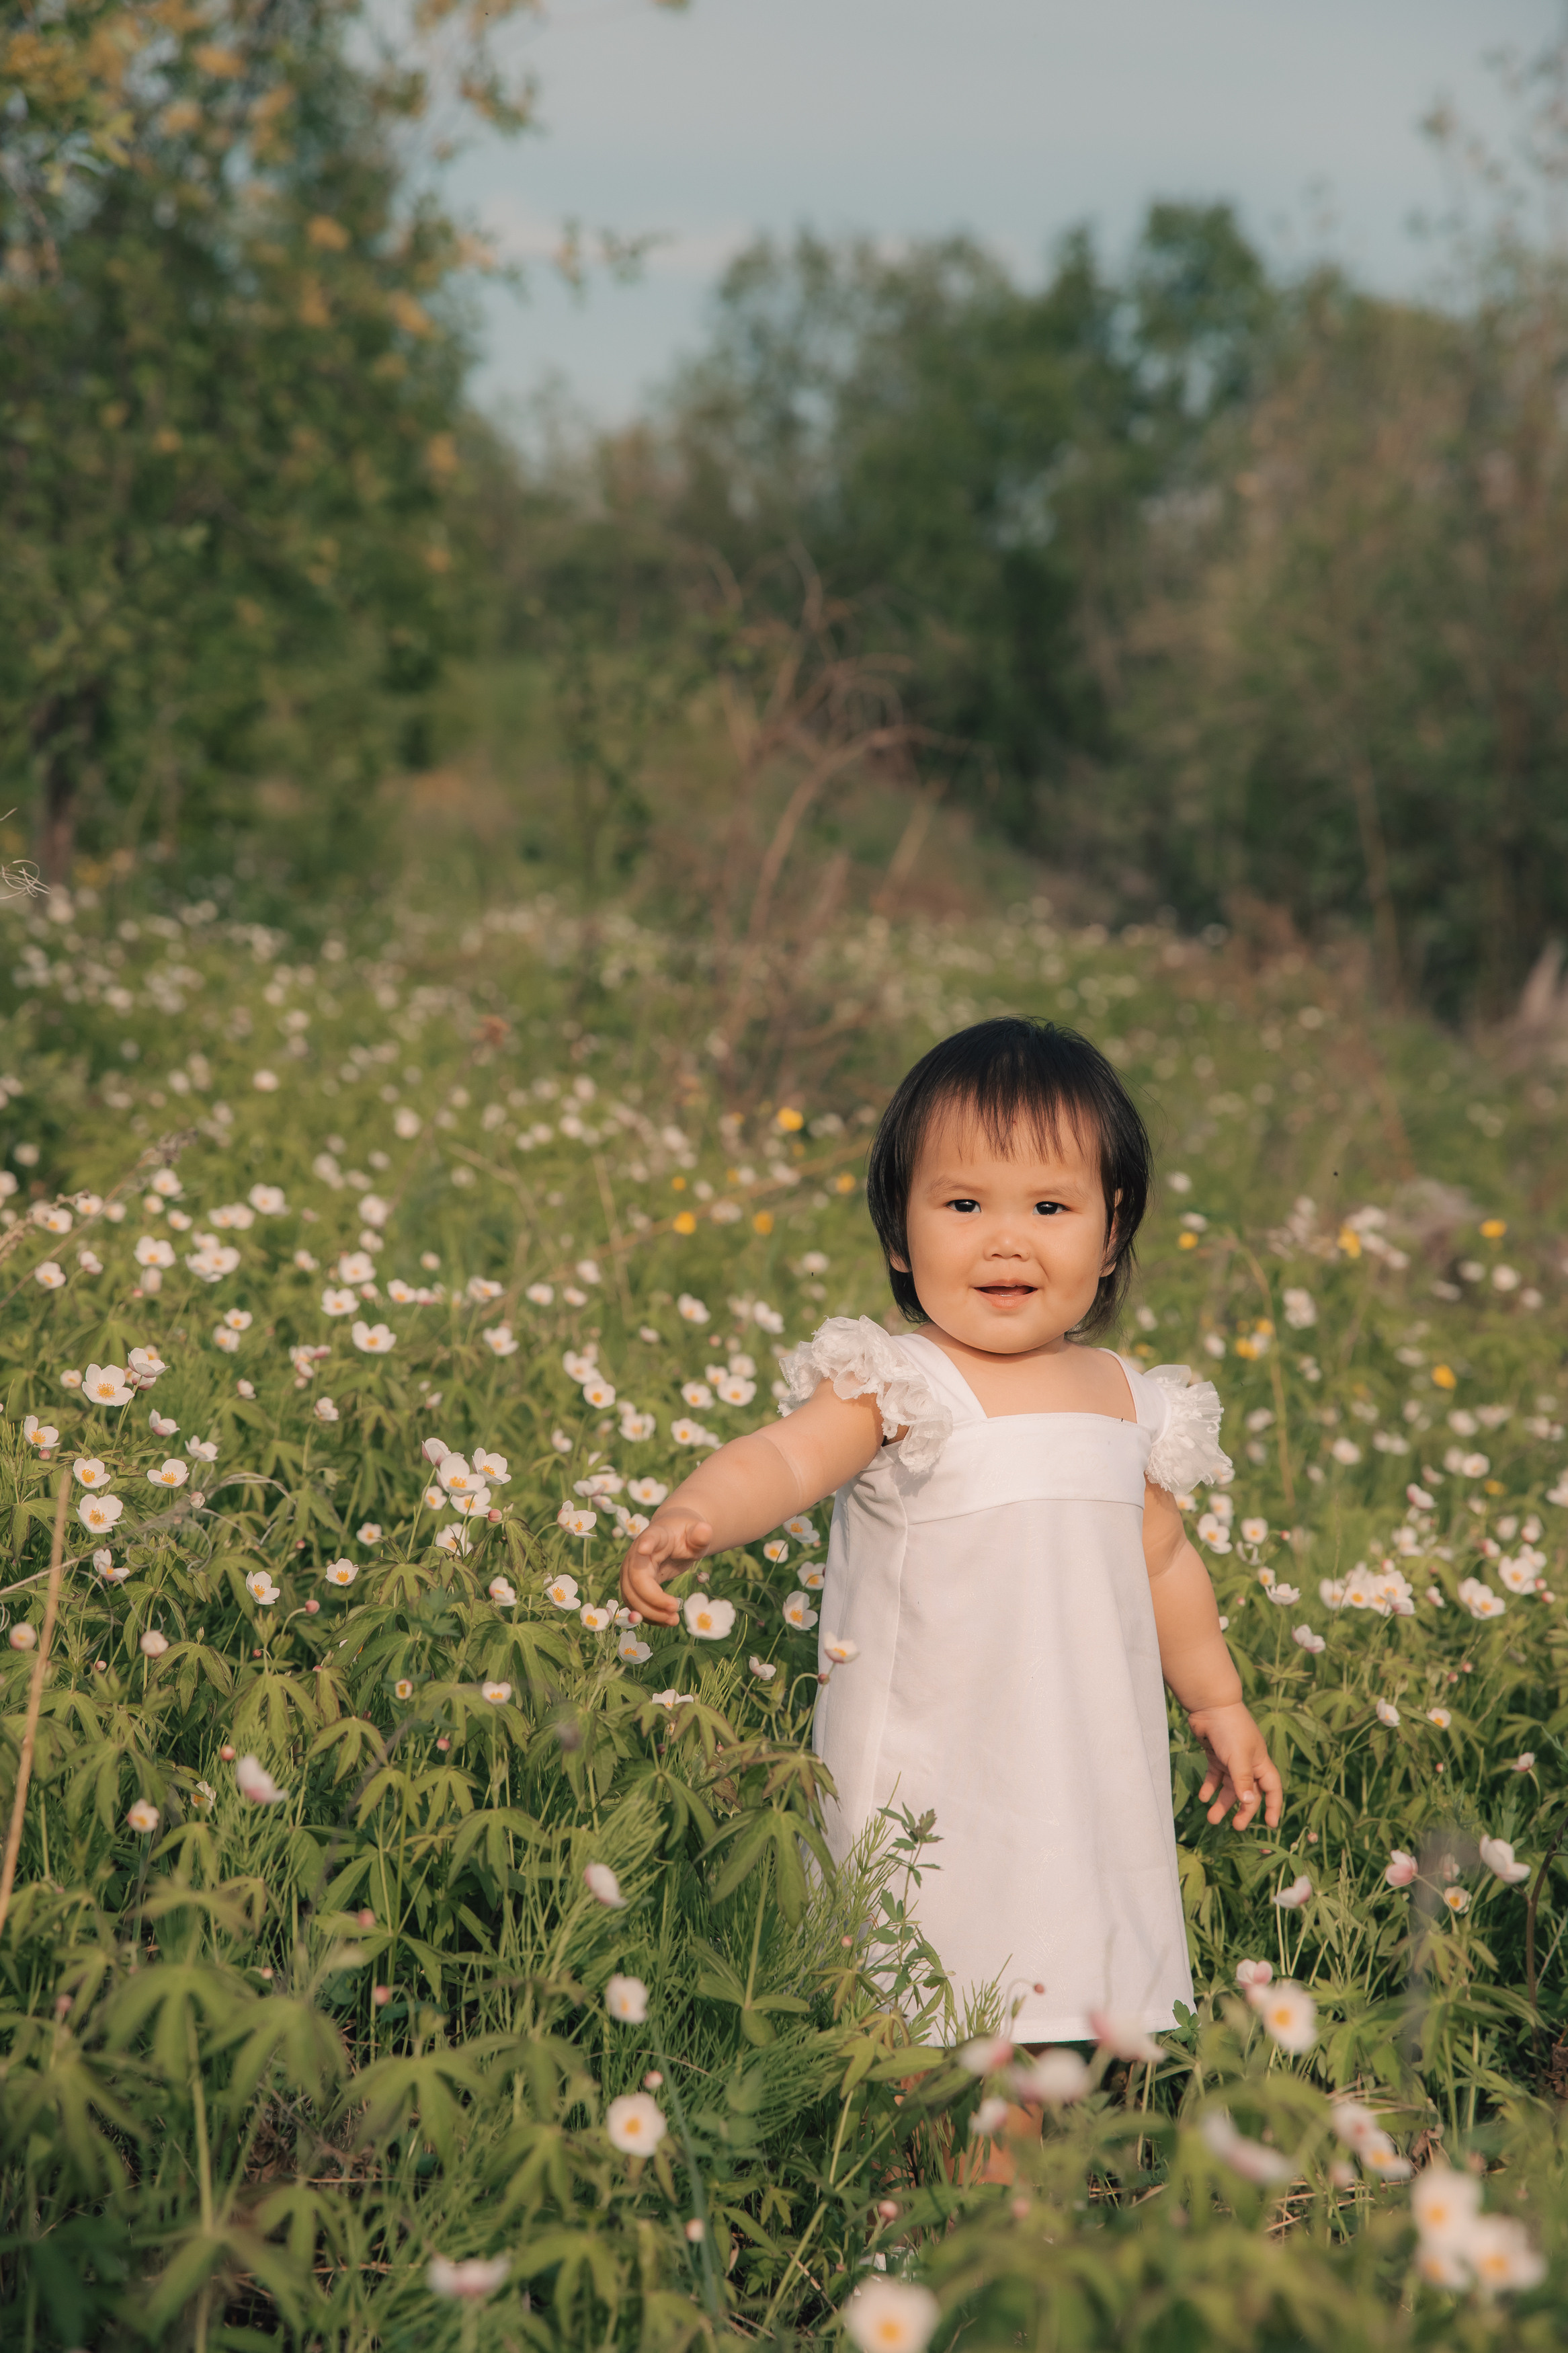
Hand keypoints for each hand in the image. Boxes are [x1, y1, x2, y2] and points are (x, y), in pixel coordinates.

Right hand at [619, 1509, 710, 1625]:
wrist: (672, 1537)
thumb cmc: (685, 1535)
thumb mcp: (697, 1534)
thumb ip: (700, 1535)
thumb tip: (706, 1530)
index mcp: (655, 1536)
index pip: (648, 1539)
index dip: (645, 1544)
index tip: (644, 1548)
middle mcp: (636, 1554)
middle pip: (635, 1579)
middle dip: (653, 1598)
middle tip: (675, 1608)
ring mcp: (630, 1571)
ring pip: (631, 1596)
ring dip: (649, 1613)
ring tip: (673, 1620)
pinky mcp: (633, 1586)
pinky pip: (634, 1604)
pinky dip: (648, 1616)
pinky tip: (665, 1621)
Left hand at [1187, 1701, 1282, 1830]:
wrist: (1209, 1706)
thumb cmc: (1230, 1729)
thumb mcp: (1238, 1757)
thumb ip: (1242, 1780)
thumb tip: (1248, 1803)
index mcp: (1259, 1763)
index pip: (1272, 1788)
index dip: (1273, 1805)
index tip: (1270, 1824)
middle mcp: (1247, 1763)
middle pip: (1249, 1792)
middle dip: (1243, 1810)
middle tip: (1235, 1826)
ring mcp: (1231, 1760)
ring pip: (1229, 1787)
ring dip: (1222, 1803)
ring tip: (1211, 1819)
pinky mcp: (1215, 1755)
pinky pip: (1215, 1777)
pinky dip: (1210, 1788)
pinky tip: (1203, 1798)